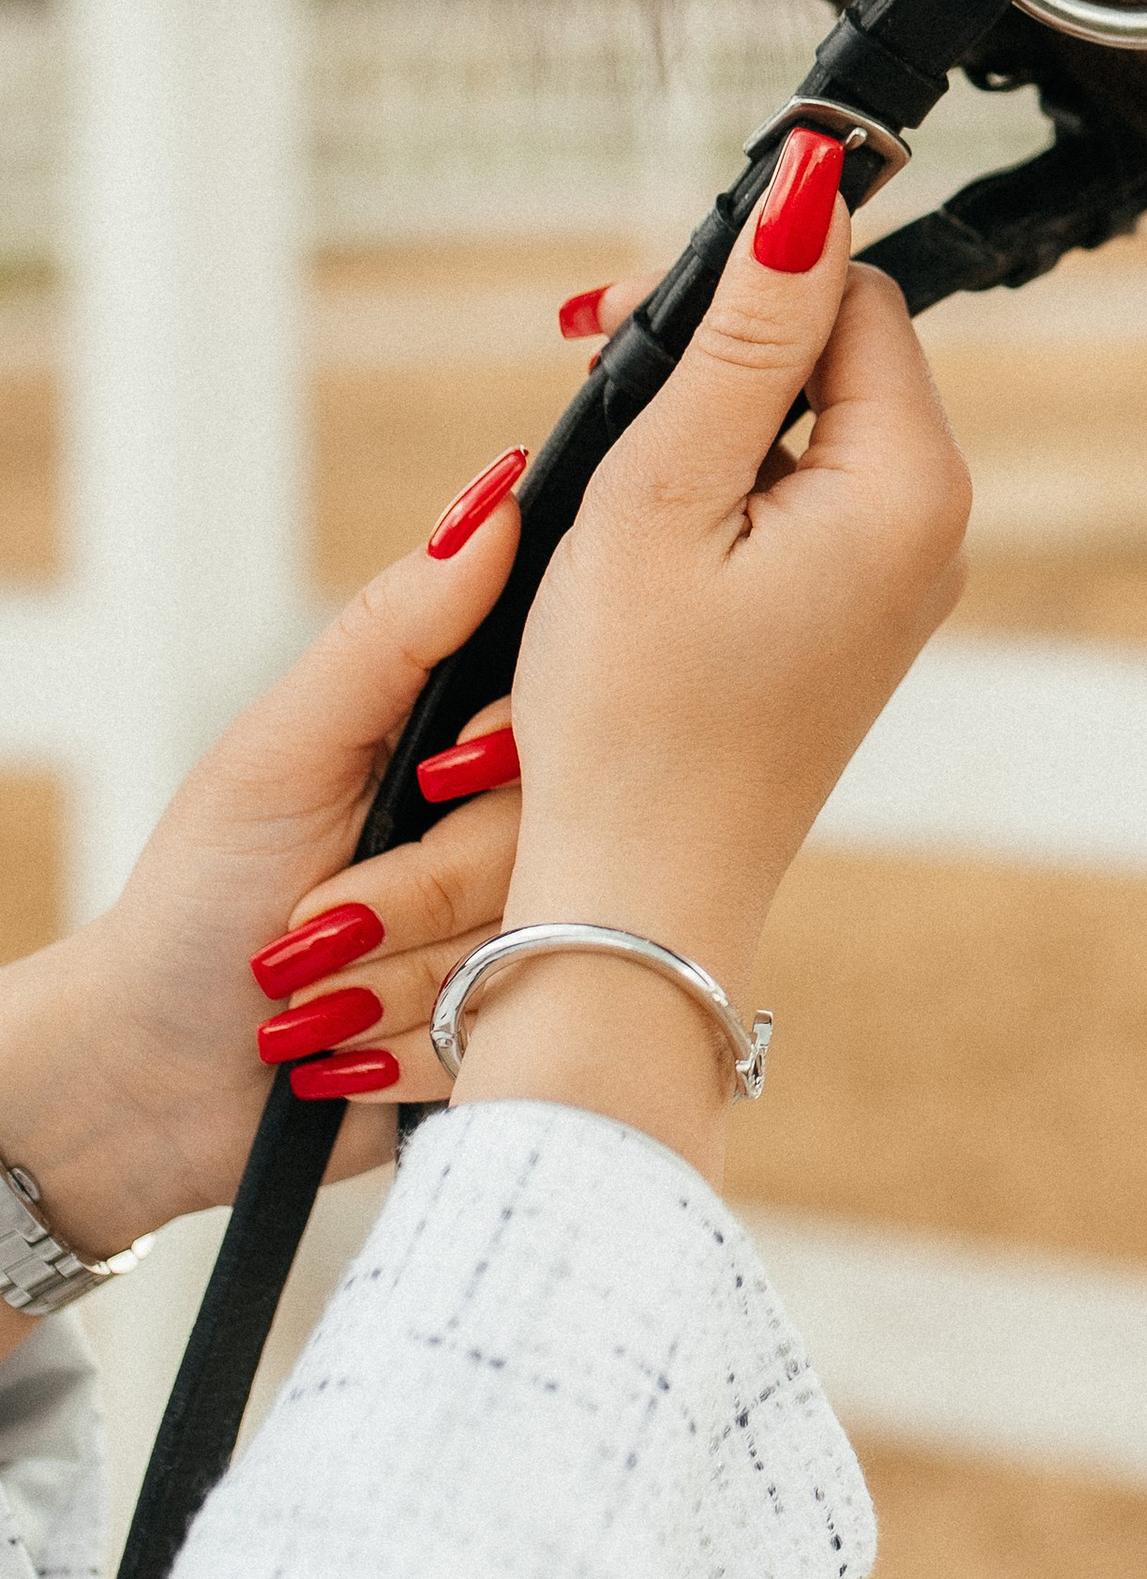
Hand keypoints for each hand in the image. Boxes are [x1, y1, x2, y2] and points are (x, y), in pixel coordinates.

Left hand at [0, 464, 529, 1324]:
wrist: (151, 1075)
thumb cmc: (199, 895)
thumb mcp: (284, 745)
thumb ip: (395, 629)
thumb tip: (492, 503)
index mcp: (468, 733)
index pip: (564, 704)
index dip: (498, 749)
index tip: (425, 782)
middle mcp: (512, 824)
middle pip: (550, 833)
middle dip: (413, 892)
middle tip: (316, 917)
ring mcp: (520, 931)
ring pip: (535, 939)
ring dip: (399, 980)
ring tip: (316, 996)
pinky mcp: (515, 1029)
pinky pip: (520, 1031)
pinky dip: (418, 1048)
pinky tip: (352, 1052)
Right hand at [454, 133, 969, 1185]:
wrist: (636, 902)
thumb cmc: (632, 714)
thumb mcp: (665, 491)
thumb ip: (742, 331)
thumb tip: (809, 188)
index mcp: (912, 483)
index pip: (853, 295)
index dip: (741, 285)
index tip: (616, 325)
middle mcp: (934, 526)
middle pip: (836, 354)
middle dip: (722, 355)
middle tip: (601, 398)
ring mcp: (901, 580)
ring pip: (809, 428)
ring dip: (712, 427)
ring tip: (618, 496)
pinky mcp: (856, 620)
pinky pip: (800, 502)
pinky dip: (723, 496)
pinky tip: (649, 549)